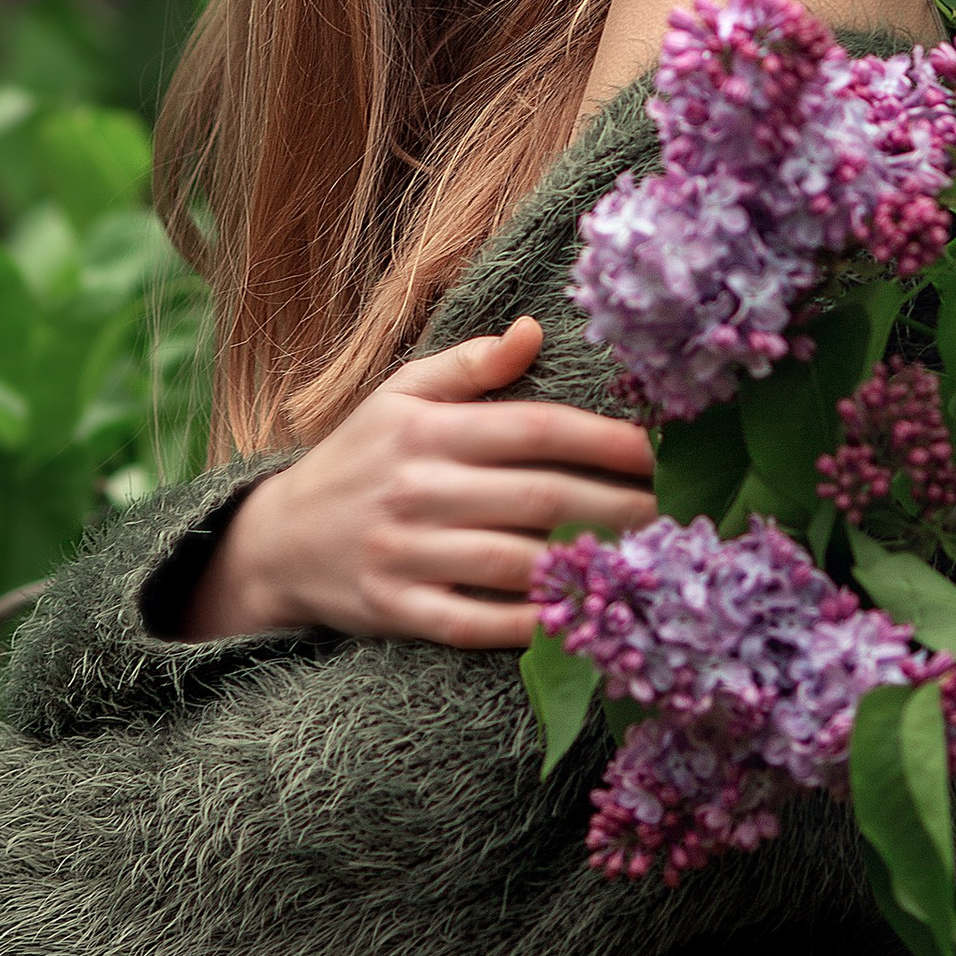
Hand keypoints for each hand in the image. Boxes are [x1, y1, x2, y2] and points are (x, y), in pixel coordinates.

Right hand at [180, 316, 656, 647]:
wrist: (276, 540)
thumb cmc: (359, 458)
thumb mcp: (400, 394)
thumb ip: (469, 365)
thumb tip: (533, 330)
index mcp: (428, 428)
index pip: (535, 429)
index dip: (605, 440)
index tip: (662, 452)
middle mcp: (417, 487)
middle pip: (539, 499)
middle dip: (618, 508)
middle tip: (678, 517)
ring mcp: (405, 553)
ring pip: (512, 563)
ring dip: (585, 567)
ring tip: (647, 567)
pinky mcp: (394, 610)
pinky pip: (472, 623)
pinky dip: (526, 626)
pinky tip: (578, 621)